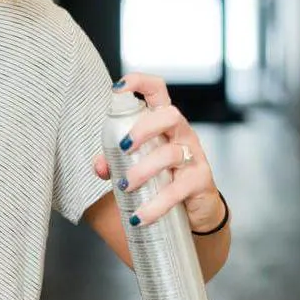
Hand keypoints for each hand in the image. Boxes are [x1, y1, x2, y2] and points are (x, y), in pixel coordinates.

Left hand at [92, 72, 223, 232]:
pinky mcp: (200, 181)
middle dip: (143, 128)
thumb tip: (99, 165)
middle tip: (123, 147)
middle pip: (169, 115)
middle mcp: (181, 134)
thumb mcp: (134, 165)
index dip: (140, 82)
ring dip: (143, 170)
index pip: (157, 90)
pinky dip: (155, 205)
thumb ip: (113, 161)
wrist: (194, 210)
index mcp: (163, 122)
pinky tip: (139, 216)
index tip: (117, 88)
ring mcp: (193, 156)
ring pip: (170, 154)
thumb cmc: (160, 177)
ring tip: (124, 186)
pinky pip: (177, 190)